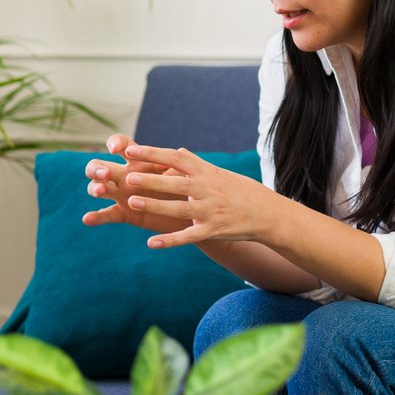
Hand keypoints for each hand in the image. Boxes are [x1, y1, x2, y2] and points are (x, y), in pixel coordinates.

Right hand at [81, 133, 194, 234]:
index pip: (121, 144)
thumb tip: (179, 153)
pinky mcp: (124, 213)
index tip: (116, 150)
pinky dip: (96, 216)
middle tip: (106, 174)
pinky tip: (87, 219)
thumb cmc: (187, 188)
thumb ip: (175, 165)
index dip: (115, 143)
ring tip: (98, 191)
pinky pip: (107, 214)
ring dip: (94, 188)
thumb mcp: (182, 173)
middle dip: (98, 169)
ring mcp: (122, 194)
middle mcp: (124, 175)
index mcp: (138, 160)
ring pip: (100, 188)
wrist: (190, 213)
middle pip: (99, 166)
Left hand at [115, 141, 276, 247]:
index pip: (175, 158)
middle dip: (151, 180)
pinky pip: (189, 237)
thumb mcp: (219, 173)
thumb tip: (177, 151)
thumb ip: (196, 164)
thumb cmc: (240, 190)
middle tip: (127, 177)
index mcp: (206, 172)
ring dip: (155, 205)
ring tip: (131, 203)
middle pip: (175, 183)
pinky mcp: (214, 230)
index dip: (152, 154)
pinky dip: (170, 241)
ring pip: (179, 209)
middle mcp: (207, 189)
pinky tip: (151, 244)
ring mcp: (211, 211)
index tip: (129, 151)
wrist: (268, 213)